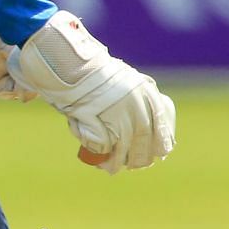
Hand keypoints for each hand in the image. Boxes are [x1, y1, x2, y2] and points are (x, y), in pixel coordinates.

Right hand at [10, 11, 175, 172]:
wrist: (67, 60)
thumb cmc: (90, 71)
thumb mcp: (123, 80)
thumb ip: (134, 100)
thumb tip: (142, 127)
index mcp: (146, 92)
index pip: (162, 126)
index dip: (161, 144)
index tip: (157, 155)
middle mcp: (136, 102)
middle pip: (145, 140)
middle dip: (141, 158)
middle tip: (134, 166)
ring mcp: (116, 110)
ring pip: (126, 145)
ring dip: (119, 161)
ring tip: (112, 168)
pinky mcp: (96, 117)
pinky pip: (102, 144)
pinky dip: (101, 154)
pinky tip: (99, 160)